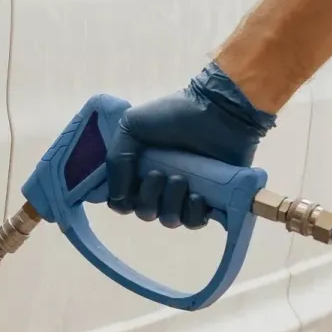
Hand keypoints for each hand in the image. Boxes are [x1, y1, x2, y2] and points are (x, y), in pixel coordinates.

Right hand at [104, 62, 274, 228]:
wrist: (216, 109)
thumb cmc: (171, 115)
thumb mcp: (130, 127)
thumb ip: (115, 161)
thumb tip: (117, 198)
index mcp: (138, 171)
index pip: (122, 203)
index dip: (124, 201)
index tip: (133, 184)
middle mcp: (159, 186)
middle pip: (145, 213)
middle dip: (149, 197)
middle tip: (160, 174)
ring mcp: (184, 194)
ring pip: (169, 220)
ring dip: (171, 204)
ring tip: (181, 180)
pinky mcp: (210, 199)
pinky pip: (195, 222)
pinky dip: (193, 214)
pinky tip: (197, 196)